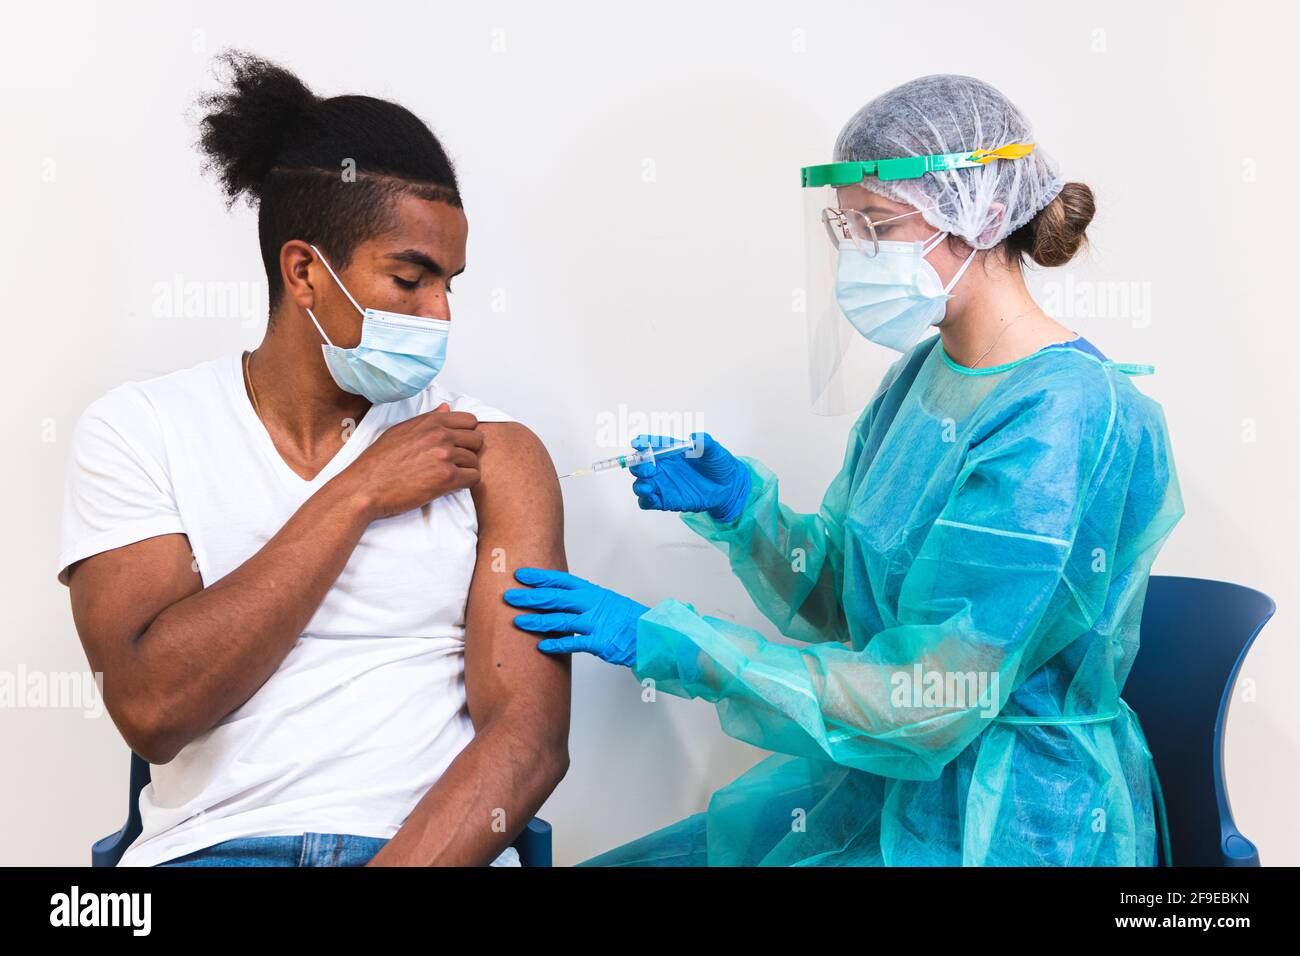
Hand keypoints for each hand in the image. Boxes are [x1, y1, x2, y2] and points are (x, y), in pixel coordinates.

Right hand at [346, 402, 482, 518]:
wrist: (364, 487)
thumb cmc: (378, 462)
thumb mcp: (400, 431)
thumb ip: (428, 419)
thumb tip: (447, 408)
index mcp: (430, 421)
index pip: (470, 420)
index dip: (466, 434)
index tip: (457, 445)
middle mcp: (440, 435)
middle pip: (477, 439)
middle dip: (469, 452)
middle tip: (454, 463)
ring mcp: (445, 455)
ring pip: (475, 460)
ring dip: (465, 470)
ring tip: (446, 476)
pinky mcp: (447, 478)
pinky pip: (474, 478)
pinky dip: (465, 483)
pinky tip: (449, 486)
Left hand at [503, 568, 648, 667]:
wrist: (650, 634)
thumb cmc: (626, 619)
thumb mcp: (605, 602)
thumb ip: (582, 600)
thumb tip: (558, 598)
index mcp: (592, 592)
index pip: (561, 580)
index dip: (540, 577)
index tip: (521, 574)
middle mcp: (592, 605)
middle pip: (556, 598)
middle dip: (530, 596)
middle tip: (509, 596)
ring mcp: (595, 623)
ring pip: (560, 620)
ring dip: (537, 620)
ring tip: (517, 621)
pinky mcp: (599, 642)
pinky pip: (574, 643)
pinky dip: (556, 644)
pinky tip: (541, 646)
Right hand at [629, 432, 750, 521]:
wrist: (728, 486)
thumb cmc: (719, 465)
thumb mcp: (714, 450)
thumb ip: (704, 442)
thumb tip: (694, 437)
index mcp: (670, 450)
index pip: (651, 444)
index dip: (642, 442)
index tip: (638, 442)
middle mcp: (663, 466)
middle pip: (640, 465)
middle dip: (638, 465)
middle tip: (648, 468)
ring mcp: (663, 484)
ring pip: (641, 484)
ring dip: (639, 485)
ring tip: (647, 486)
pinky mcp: (665, 500)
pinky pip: (647, 502)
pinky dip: (645, 500)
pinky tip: (652, 497)